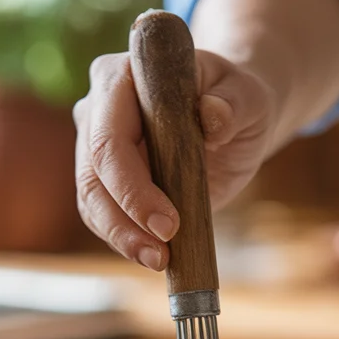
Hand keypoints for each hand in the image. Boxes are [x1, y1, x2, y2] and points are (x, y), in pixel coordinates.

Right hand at [73, 49, 277, 269]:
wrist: (232, 118)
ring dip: (121, 238)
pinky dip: (125, 240)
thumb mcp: (247, 97)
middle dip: (124, 222)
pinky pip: (103, 216)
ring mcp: (96, 145)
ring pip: (91, 201)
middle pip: (92, 175)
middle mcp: (98, 109)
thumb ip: (233, 104)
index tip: (167, 223)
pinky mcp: (106, 180)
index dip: (131, 186)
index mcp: (123, 77)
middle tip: (161, 255)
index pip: (109, 136)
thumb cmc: (237, 101)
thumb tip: (213, 115)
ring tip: (160, 261)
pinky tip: (155, 255)